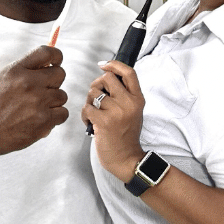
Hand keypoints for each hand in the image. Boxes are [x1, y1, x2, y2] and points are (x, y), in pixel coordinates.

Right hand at [0, 45, 69, 156]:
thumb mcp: (0, 78)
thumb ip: (22, 68)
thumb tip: (47, 63)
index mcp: (16, 70)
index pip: (46, 52)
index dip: (56, 56)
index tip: (56, 62)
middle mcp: (28, 83)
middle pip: (60, 74)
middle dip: (54, 82)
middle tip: (43, 90)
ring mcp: (37, 102)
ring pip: (62, 95)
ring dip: (53, 103)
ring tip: (37, 108)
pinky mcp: (44, 120)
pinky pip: (63, 113)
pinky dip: (55, 118)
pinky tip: (41, 119)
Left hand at [81, 60, 145, 180]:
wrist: (126, 159)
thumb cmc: (125, 135)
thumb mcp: (132, 111)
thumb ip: (123, 94)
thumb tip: (105, 76)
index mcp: (138, 99)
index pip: (129, 72)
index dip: (114, 64)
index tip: (104, 65)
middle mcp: (129, 103)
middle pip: (106, 78)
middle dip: (96, 85)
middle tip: (96, 97)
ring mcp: (117, 112)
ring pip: (93, 92)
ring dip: (89, 101)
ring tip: (94, 114)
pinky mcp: (104, 122)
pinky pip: (87, 107)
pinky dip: (85, 114)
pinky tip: (90, 123)